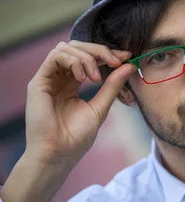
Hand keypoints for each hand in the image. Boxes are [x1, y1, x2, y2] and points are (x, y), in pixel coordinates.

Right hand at [24, 40, 136, 170]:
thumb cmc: (77, 136)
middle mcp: (59, 78)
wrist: (60, 154)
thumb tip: (129, 65)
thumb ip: (113, 86)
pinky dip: (73, 61)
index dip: (107, 53)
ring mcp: (48, 79)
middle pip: (77, 47)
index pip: (89, 57)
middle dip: (99, 50)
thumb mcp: (101, 107)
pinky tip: (83, 78)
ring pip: (66, 48)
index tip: (126, 57)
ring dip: (87, 57)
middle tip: (116, 61)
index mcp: (73, 83)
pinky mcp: (38, 82)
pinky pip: (55, 56)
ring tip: (96, 78)